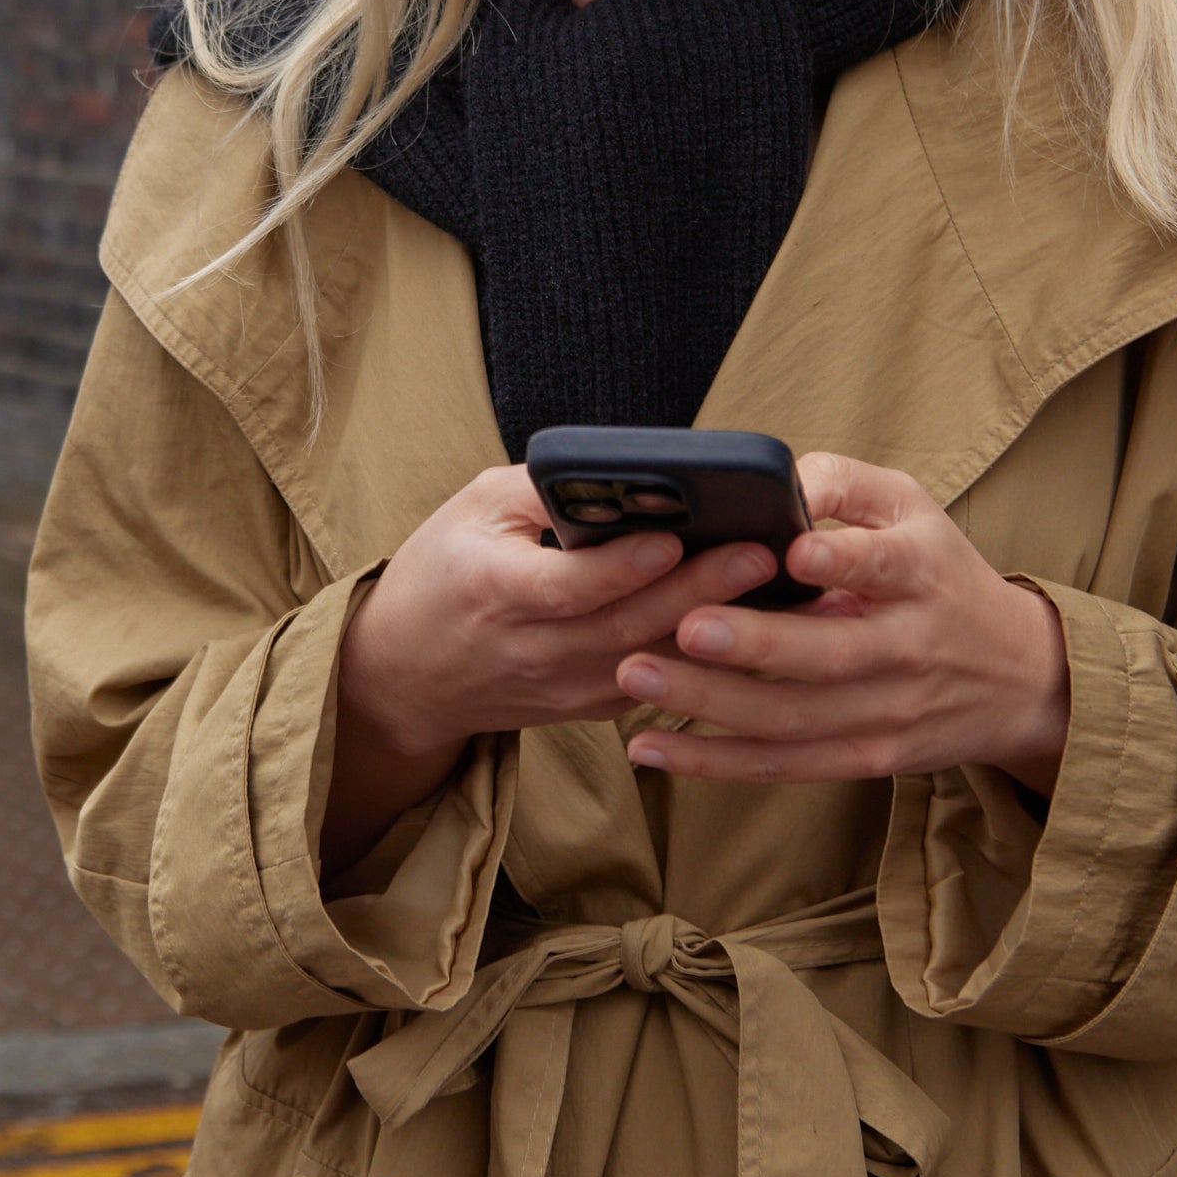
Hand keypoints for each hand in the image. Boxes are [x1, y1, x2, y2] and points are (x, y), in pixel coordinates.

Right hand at [325, 467, 778, 871]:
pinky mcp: (589, 707)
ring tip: (773, 585)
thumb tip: (626, 469)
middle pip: (626, 626)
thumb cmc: (441, 573)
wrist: (403, 673)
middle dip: (700, 590)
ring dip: (716, 626)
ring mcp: (564, 688)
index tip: (672, 540)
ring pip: (652, 661)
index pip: (566, 587)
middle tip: (761, 552)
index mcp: (494, 591)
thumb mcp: (472, 509)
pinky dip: (704, 654)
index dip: (621, 567)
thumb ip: (543, 487)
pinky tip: (751, 620)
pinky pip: (657, 681)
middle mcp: (532, 650)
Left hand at [612, 452, 1069, 794]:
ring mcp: (887, 712)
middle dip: (754, 643)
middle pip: (830, 654)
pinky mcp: (864, 757)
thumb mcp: (912, 508)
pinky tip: (652, 746)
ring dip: (711, 703)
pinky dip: (714, 762)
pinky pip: (783, 765)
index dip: (844, 561)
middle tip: (683, 621)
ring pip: (794, 718)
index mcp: (922, 574)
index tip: (793, 551)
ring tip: (638, 675)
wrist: (1017, 678)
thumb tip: (777, 479)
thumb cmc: (941, 574)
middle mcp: (909, 648)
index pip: (888, 566)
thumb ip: (844, 484)